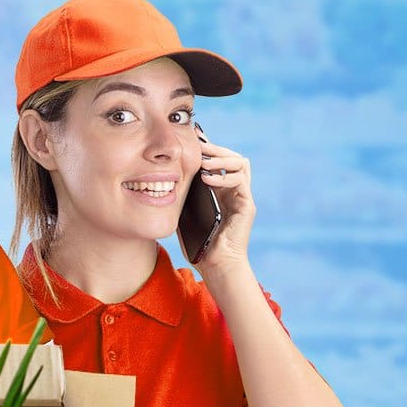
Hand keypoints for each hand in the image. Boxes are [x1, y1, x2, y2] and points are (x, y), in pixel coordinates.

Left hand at [193, 124, 255, 278]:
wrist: (215, 265)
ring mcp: (241, 197)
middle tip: (198, 145)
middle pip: (232, 156)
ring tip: (203, 162)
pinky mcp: (246, 205)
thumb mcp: (183, 215)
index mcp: (220, 190)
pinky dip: (224, 176)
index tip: (191, 141)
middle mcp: (233, 190)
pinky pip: (240, 181)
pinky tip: (207, 179)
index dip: (207, 149)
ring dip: (222, 158)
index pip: (219, 160)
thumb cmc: (199, 244)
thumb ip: (180, 198)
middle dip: (215, 148)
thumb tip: (161, 182)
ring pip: (241, 163)